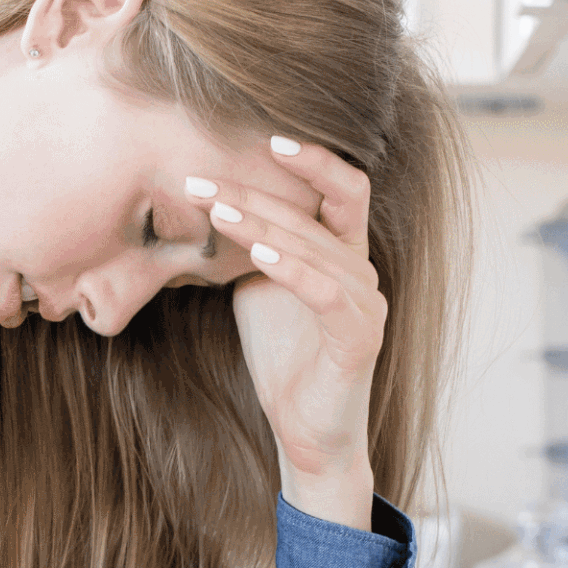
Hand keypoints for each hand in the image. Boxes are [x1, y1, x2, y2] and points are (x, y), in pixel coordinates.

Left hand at [191, 138, 382, 529]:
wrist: (303, 431)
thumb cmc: (282, 357)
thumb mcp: (257, 288)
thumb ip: (250, 245)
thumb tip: (208, 200)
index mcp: (342, 252)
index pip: (341, 186)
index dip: (310, 158)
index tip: (259, 136)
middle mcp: (362, 269)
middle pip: (318, 209)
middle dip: (256, 190)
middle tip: (200, 179)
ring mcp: (366, 302)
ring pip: (317, 245)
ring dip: (264, 224)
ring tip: (216, 208)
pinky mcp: (359, 337)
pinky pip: (325, 290)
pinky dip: (291, 267)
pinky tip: (257, 253)